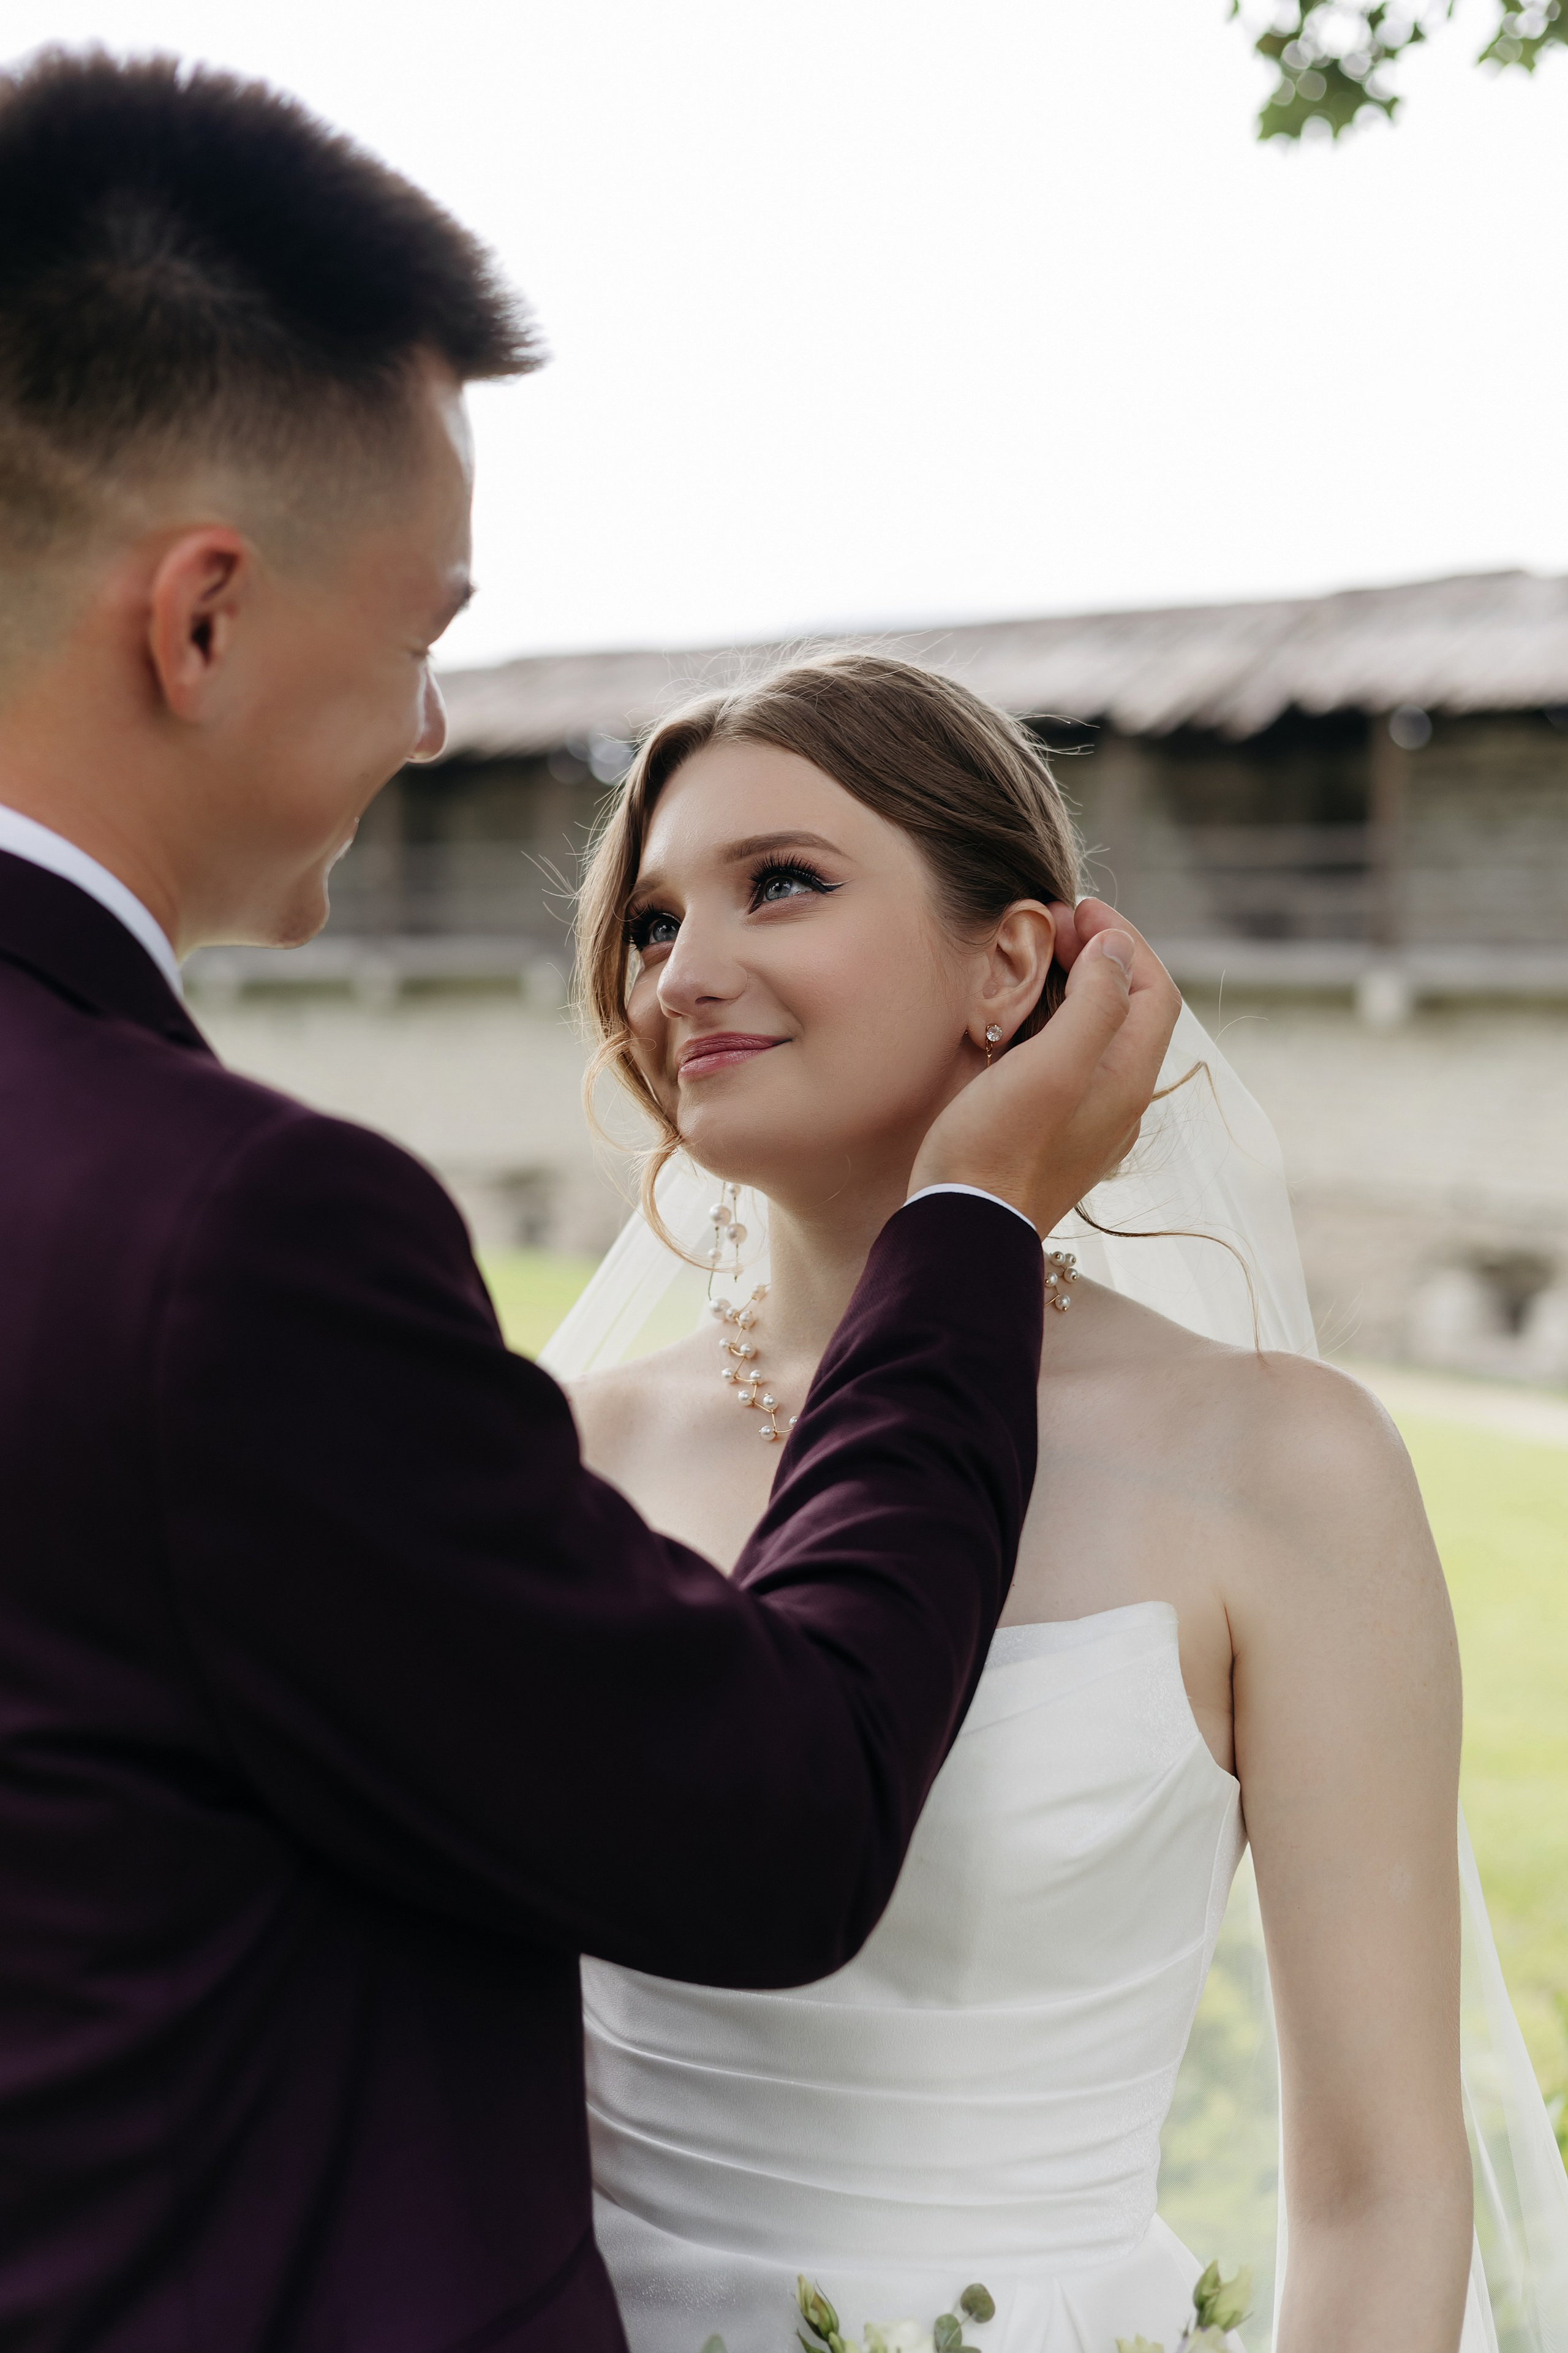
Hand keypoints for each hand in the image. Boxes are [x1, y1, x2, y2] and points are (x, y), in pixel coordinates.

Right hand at [909, 900, 1179, 1235]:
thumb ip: (1095, 1002)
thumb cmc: (998, 1147)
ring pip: (1098, 1034)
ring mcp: (1088, 1120)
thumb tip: (1116, 950)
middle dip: (1098, 955)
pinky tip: (1016, 1019)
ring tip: (1033, 957)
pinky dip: (1054, 1022)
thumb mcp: (1052, 1064)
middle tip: (1049, 924)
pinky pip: (1070, 1060)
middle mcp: (1118, 1100)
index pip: (1154, 989)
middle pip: (1130, 1009)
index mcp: (1128, 1078)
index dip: (1123, 939)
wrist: (961, 1228)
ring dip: (1074, 986)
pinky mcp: (1052, 1133)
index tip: (1076, 908)